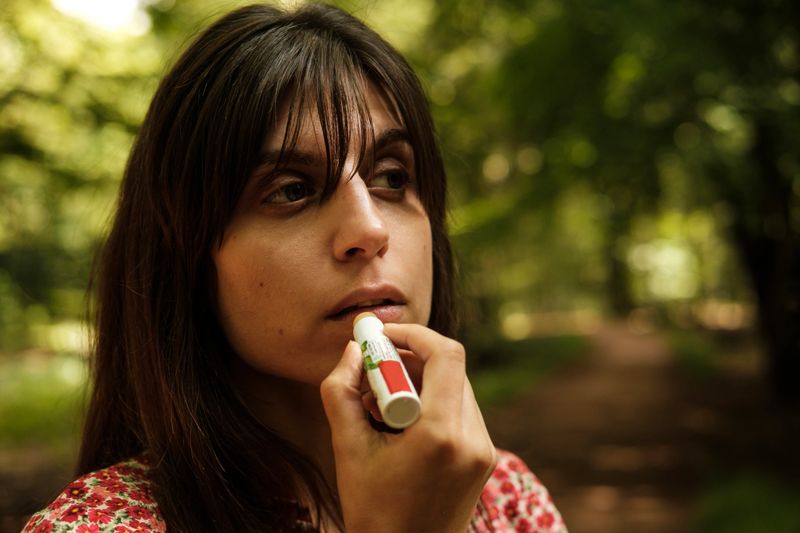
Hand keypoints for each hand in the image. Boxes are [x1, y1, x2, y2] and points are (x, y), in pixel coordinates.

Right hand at [320, 323, 496, 532]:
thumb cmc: (373, 512)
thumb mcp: (347, 449)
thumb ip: (341, 391)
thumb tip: (352, 351)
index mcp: (442, 434)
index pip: (445, 354)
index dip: (414, 334)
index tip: (383, 337)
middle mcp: (473, 438)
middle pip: (451, 368)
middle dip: (412, 359)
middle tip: (377, 368)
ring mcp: (484, 450)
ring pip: (457, 387)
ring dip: (423, 381)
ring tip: (383, 405)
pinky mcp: (484, 459)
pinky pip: (462, 411)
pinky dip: (435, 403)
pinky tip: (404, 424)